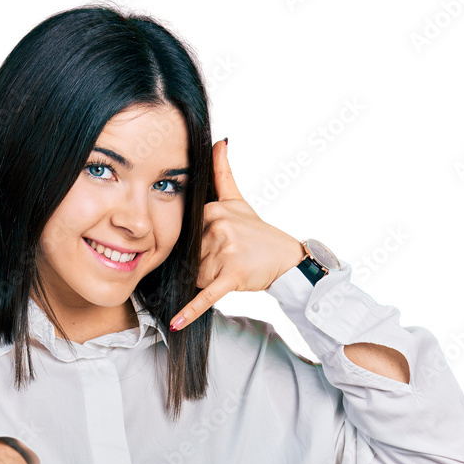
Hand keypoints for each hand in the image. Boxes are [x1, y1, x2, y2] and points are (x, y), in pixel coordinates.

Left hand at [169, 139, 305, 330]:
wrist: (287, 258)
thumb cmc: (258, 232)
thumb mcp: (238, 200)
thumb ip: (223, 172)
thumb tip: (219, 139)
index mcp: (212, 211)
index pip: (186, 239)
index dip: (197, 249)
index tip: (214, 247)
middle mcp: (217, 228)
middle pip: (191, 260)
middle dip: (205, 267)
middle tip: (228, 261)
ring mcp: (226, 251)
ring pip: (197, 278)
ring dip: (211, 282)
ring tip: (233, 271)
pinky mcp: (232, 276)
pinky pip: (206, 295)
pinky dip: (191, 311)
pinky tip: (176, 323)